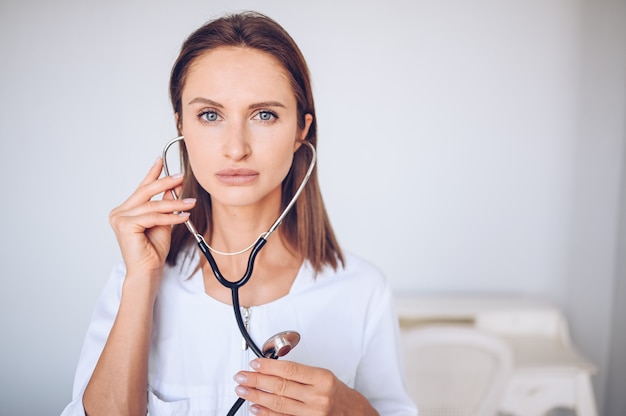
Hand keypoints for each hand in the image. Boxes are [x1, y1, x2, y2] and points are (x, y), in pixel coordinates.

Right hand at [109, 157, 195, 278]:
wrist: (148, 270)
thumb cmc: (153, 250)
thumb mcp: (163, 221)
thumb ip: (166, 204)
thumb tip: (174, 187)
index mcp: (126, 210)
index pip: (141, 189)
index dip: (152, 174)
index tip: (161, 161)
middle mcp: (119, 212)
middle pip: (145, 192)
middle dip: (165, 183)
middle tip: (181, 177)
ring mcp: (120, 218)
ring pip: (153, 206)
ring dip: (175, 204)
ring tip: (190, 203)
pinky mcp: (125, 225)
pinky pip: (154, 217)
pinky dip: (171, 216)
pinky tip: (183, 216)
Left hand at [233, 358, 377, 415]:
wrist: (356, 415)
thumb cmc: (340, 395)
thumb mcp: (325, 376)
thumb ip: (301, 374)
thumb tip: (273, 369)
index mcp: (323, 379)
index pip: (290, 370)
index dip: (269, 366)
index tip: (254, 363)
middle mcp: (318, 397)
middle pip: (280, 386)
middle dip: (257, 381)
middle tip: (241, 376)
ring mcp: (313, 414)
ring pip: (278, 403)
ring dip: (257, 397)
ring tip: (243, 391)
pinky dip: (266, 414)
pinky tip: (255, 408)